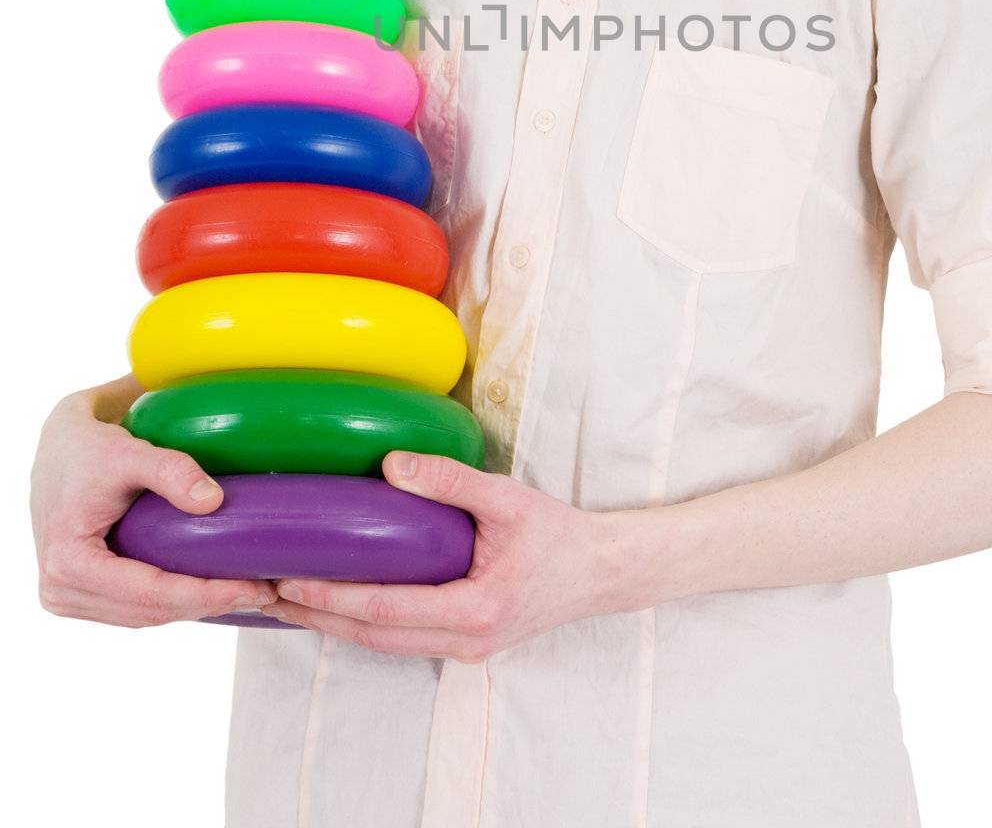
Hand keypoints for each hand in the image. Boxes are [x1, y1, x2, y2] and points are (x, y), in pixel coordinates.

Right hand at [31, 379, 279, 627]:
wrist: (55, 449)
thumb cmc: (86, 447)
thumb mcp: (128, 452)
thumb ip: (170, 471)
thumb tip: (214, 500)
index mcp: (69, 563)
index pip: (149, 594)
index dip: (206, 595)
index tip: (255, 588)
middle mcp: (62, 590)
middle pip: (151, 612)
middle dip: (210, 604)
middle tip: (266, 591)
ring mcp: (70, 596)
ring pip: (146, 615)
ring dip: (197, 608)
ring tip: (251, 592)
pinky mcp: (85, 592)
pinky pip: (137, 606)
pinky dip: (177, 600)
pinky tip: (216, 588)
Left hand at [261, 451, 619, 659]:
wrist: (601, 572)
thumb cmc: (557, 534)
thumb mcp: (508, 499)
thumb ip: (450, 482)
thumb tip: (390, 465)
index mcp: (476, 610)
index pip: (386, 610)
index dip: (333, 598)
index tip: (289, 579)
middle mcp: (466, 642)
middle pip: (374, 637)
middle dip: (317, 617)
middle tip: (266, 592)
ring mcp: (466, 650)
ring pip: (384, 645)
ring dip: (334, 625)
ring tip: (288, 599)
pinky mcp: (465, 644)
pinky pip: (402, 640)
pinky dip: (363, 626)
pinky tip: (338, 605)